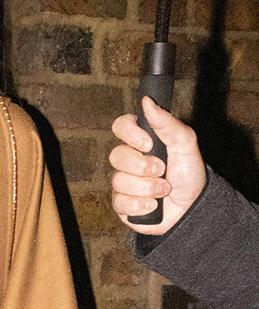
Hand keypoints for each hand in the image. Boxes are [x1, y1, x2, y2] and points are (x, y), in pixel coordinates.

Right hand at [109, 97, 205, 234]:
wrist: (193, 206)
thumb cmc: (189, 173)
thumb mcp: (185, 143)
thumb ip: (166, 122)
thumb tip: (146, 101)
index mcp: (141, 141)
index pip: (121, 126)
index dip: (130, 134)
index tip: (148, 143)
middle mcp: (129, 160)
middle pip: (116, 156)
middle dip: (141, 166)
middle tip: (161, 170)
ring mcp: (123, 183)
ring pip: (119, 181)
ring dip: (147, 188)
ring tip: (164, 190)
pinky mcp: (122, 205)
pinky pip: (120, 203)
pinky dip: (140, 205)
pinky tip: (153, 205)